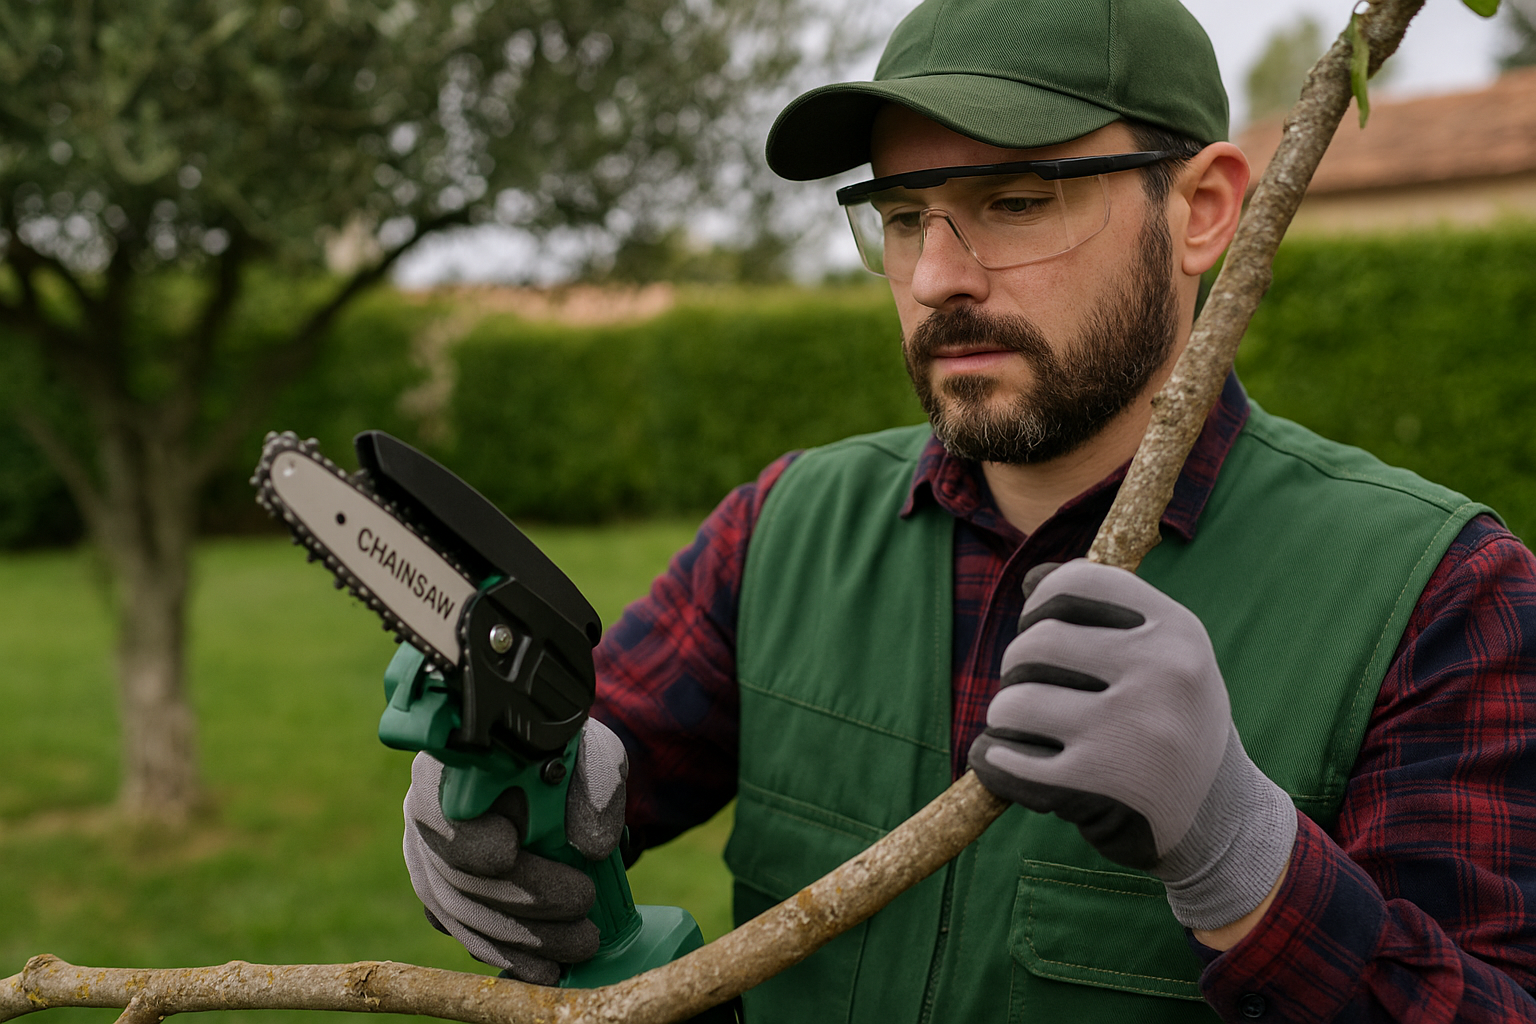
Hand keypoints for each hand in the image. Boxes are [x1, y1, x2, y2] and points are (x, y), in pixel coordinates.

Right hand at [402, 718, 628, 983]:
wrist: (551, 780)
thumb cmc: (565, 762)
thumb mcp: (590, 758)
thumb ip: (594, 790)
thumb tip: (593, 848)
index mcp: (453, 766)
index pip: (439, 804)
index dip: (467, 836)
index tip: (509, 851)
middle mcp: (425, 814)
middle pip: (458, 871)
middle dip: (526, 900)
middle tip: (583, 906)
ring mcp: (426, 860)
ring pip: (462, 912)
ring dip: (524, 938)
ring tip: (581, 944)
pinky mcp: (440, 896)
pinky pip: (466, 933)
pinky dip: (507, 955)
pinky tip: (546, 969)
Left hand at [968, 559, 1295, 930]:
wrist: (1220, 818)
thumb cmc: (1175, 723)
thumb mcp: (1166, 658)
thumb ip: (1105, 617)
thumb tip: (1031, 579)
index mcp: (1176, 631)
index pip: (1076, 583)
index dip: (1041, 605)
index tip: (1041, 630)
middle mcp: (1159, 673)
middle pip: (1035, 643)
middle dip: (1017, 669)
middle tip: (1031, 692)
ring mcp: (1128, 730)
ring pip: (1014, 702)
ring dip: (1004, 718)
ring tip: (1025, 731)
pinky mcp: (1096, 784)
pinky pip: (1007, 759)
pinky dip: (994, 760)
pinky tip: (1005, 761)